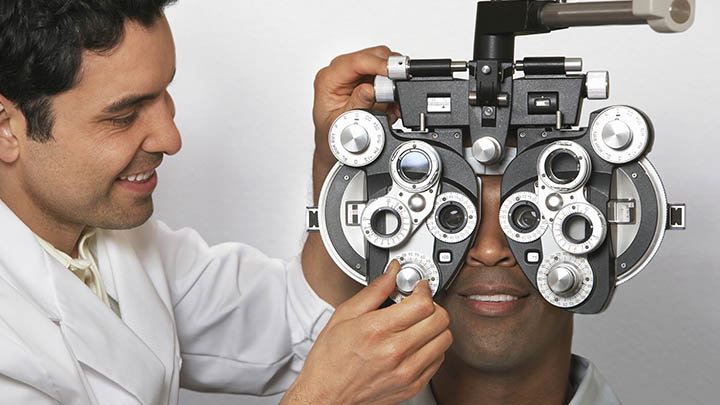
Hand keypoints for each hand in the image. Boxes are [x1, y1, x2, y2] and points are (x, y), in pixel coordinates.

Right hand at [282, 261, 452, 404]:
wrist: (325, 396)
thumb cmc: (330, 360)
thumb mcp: (344, 315)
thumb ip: (374, 291)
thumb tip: (392, 273)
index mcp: (377, 330)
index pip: (423, 303)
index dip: (423, 290)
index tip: (417, 288)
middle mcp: (395, 352)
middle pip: (440, 319)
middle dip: (432, 305)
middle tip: (419, 304)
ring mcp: (407, 372)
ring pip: (444, 339)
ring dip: (435, 326)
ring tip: (418, 324)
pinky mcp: (413, 386)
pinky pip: (439, 360)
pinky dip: (432, 347)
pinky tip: (416, 343)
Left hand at [312, 45, 400, 167]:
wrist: (334, 140)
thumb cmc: (332, 133)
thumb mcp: (341, 124)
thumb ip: (356, 105)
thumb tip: (370, 89)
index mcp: (328, 79)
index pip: (356, 61)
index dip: (378, 65)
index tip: (394, 73)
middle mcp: (341, 71)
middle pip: (373, 55)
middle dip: (390, 72)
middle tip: (397, 92)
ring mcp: (355, 73)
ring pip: (384, 62)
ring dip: (394, 81)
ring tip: (393, 104)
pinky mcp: (367, 77)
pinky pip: (388, 74)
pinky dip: (395, 89)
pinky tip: (392, 105)